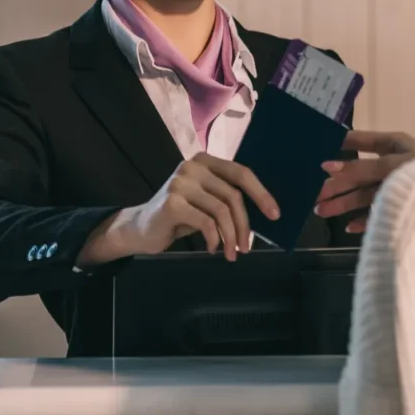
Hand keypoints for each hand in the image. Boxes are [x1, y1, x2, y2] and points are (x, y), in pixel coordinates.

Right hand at [78, 153, 278, 264]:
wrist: (140, 229)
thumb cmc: (179, 216)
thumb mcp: (206, 201)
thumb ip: (227, 197)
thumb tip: (264, 210)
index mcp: (204, 161)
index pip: (241, 173)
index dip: (261, 194)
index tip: (274, 215)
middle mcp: (192, 166)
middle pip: (233, 195)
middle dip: (244, 224)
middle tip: (247, 247)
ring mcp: (180, 182)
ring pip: (222, 210)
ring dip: (231, 236)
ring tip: (232, 253)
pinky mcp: (172, 203)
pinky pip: (206, 222)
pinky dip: (215, 239)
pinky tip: (214, 248)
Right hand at [314, 130, 414, 232]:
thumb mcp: (392, 165)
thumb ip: (360, 168)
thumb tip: (327, 166)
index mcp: (394, 144)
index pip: (360, 140)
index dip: (338, 144)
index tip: (314, 150)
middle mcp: (393, 164)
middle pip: (358, 173)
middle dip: (336, 183)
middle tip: (313, 193)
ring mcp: (397, 187)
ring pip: (364, 194)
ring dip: (342, 203)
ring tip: (320, 211)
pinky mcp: (401, 207)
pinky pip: (377, 213)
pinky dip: (363, 220)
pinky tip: (348, 226)